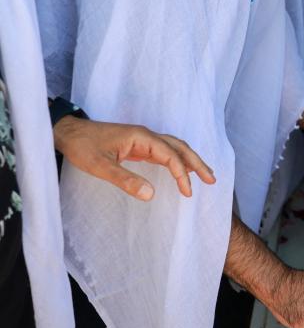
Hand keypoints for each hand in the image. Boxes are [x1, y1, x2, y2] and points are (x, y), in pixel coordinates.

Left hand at [52, 116, 215, 200]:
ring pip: (174, 148)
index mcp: (141, 137)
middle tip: (212, 179)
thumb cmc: (82, 146)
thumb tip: (151, 195)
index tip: (187, 192)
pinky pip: (164, 151)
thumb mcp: (100, 166)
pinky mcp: (138, 145)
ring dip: (190, 160)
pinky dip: (177, 160)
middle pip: (180, 147)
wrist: (67, 132)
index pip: (170, 155)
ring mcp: (143, 139)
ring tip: (204, 175)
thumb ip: (125, 180)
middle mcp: (146, 135)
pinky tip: (181, 170)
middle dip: (197, 163)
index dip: (181, 174)